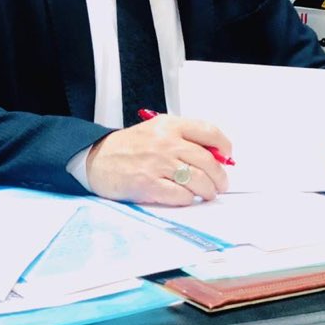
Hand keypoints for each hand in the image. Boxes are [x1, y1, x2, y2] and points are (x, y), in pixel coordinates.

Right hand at [86, 115, 231, 204]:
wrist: (97, 159)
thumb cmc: (129, 146)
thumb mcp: (157, 131)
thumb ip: (184, 138)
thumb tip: (216, 155)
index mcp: (170, 125)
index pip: (209, 132)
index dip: (224, 146)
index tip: (227, 157)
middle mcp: (166, 142)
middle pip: (208, 161)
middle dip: (220, 177)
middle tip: (221, 184)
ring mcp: (157, 163)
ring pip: (198, 180)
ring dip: (208, 191)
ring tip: (207, 193)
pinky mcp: (148, 184)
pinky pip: (181, 195)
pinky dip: (188, 199)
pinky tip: (186, 198)